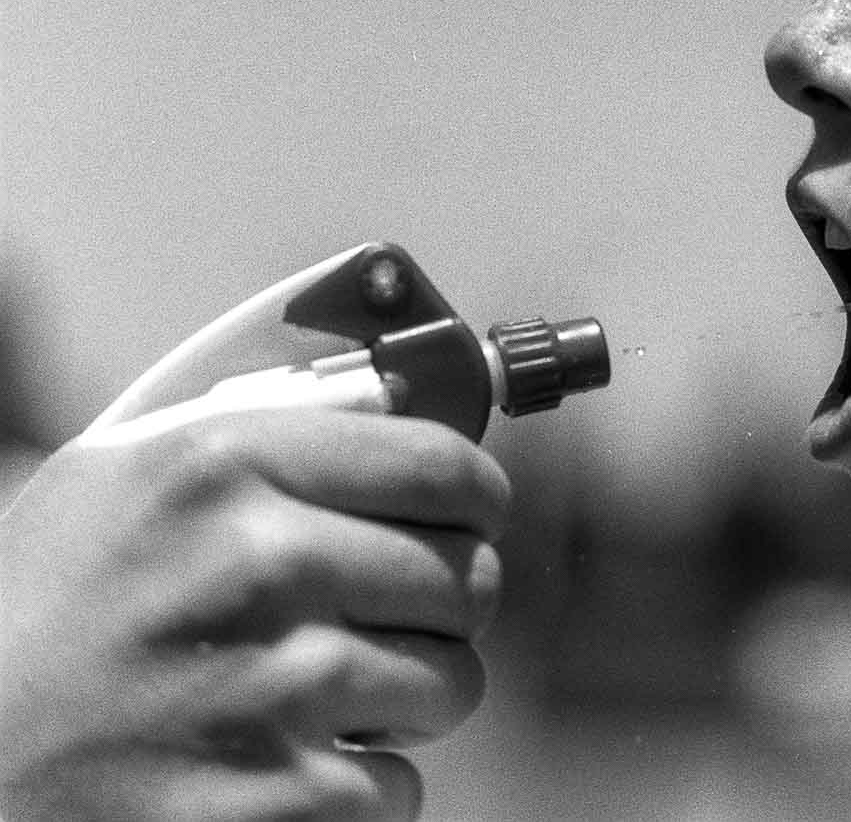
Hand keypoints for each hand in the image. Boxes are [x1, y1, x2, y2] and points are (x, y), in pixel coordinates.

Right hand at [0, 407, 508, 820]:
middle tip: (385, 622)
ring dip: (408, 699)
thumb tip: (394, 398)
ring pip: (453, 681)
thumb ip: (258, 424)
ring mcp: (273, 686)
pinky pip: (399, 783)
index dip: (477, 496)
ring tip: (316, 699)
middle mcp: (256, 563)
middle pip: (466, 577)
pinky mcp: (280, 798)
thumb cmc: (43, 622)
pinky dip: (355, 788)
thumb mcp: (115, 481)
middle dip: (442, 607)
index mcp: (221, 466)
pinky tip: (276, 769)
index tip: (473, 516)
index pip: (442, 464)